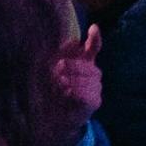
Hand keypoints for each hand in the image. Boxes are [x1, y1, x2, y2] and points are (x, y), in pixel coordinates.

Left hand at [49, 26, 102, 145]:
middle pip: (89, 66)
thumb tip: (65, 44)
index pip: (93, 48)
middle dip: (73, 66)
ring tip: (59, 83)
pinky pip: (86, 93)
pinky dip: (75, 91)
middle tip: (58, 69)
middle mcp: (93, 74)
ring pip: (88, 80)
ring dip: (71, 80)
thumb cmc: (51, 90)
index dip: (94, 38)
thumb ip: (57, 58)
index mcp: (83, 62)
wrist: (53, 117)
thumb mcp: (49, 72)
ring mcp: (96, 88)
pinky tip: (67, 91)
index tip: (93, 28)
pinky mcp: (94, 101)